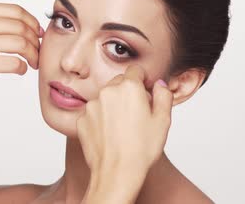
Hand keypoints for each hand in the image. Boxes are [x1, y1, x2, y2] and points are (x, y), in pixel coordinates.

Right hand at [0, 2, 41, 103]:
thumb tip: (31, 24)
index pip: (15, 10)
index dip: (32, 22)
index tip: (38, 34)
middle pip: (21, 27)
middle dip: (35, 40)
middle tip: (38, 52)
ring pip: (21, 43)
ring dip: (33, 55)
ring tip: (32, 62)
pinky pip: (14, 62)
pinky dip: (22, 67)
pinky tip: (20, 70)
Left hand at [77, 64, 173, 200]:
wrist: (116, 173)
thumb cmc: (142, 149)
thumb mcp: (163, 121)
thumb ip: (163, 96)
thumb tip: (159, 84)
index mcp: (129, 87)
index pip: (135, 70)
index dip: (143, 81)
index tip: (146, 93)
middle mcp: (107, 91)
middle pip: (119, 82)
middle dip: (127, 93)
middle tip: (136, 115)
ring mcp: (91, 105)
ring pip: (105, 98)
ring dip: (113, 106)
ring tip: (122, 128)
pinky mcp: (81, 119)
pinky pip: (93, 113)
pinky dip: (100, 119)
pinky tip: (109, 135)